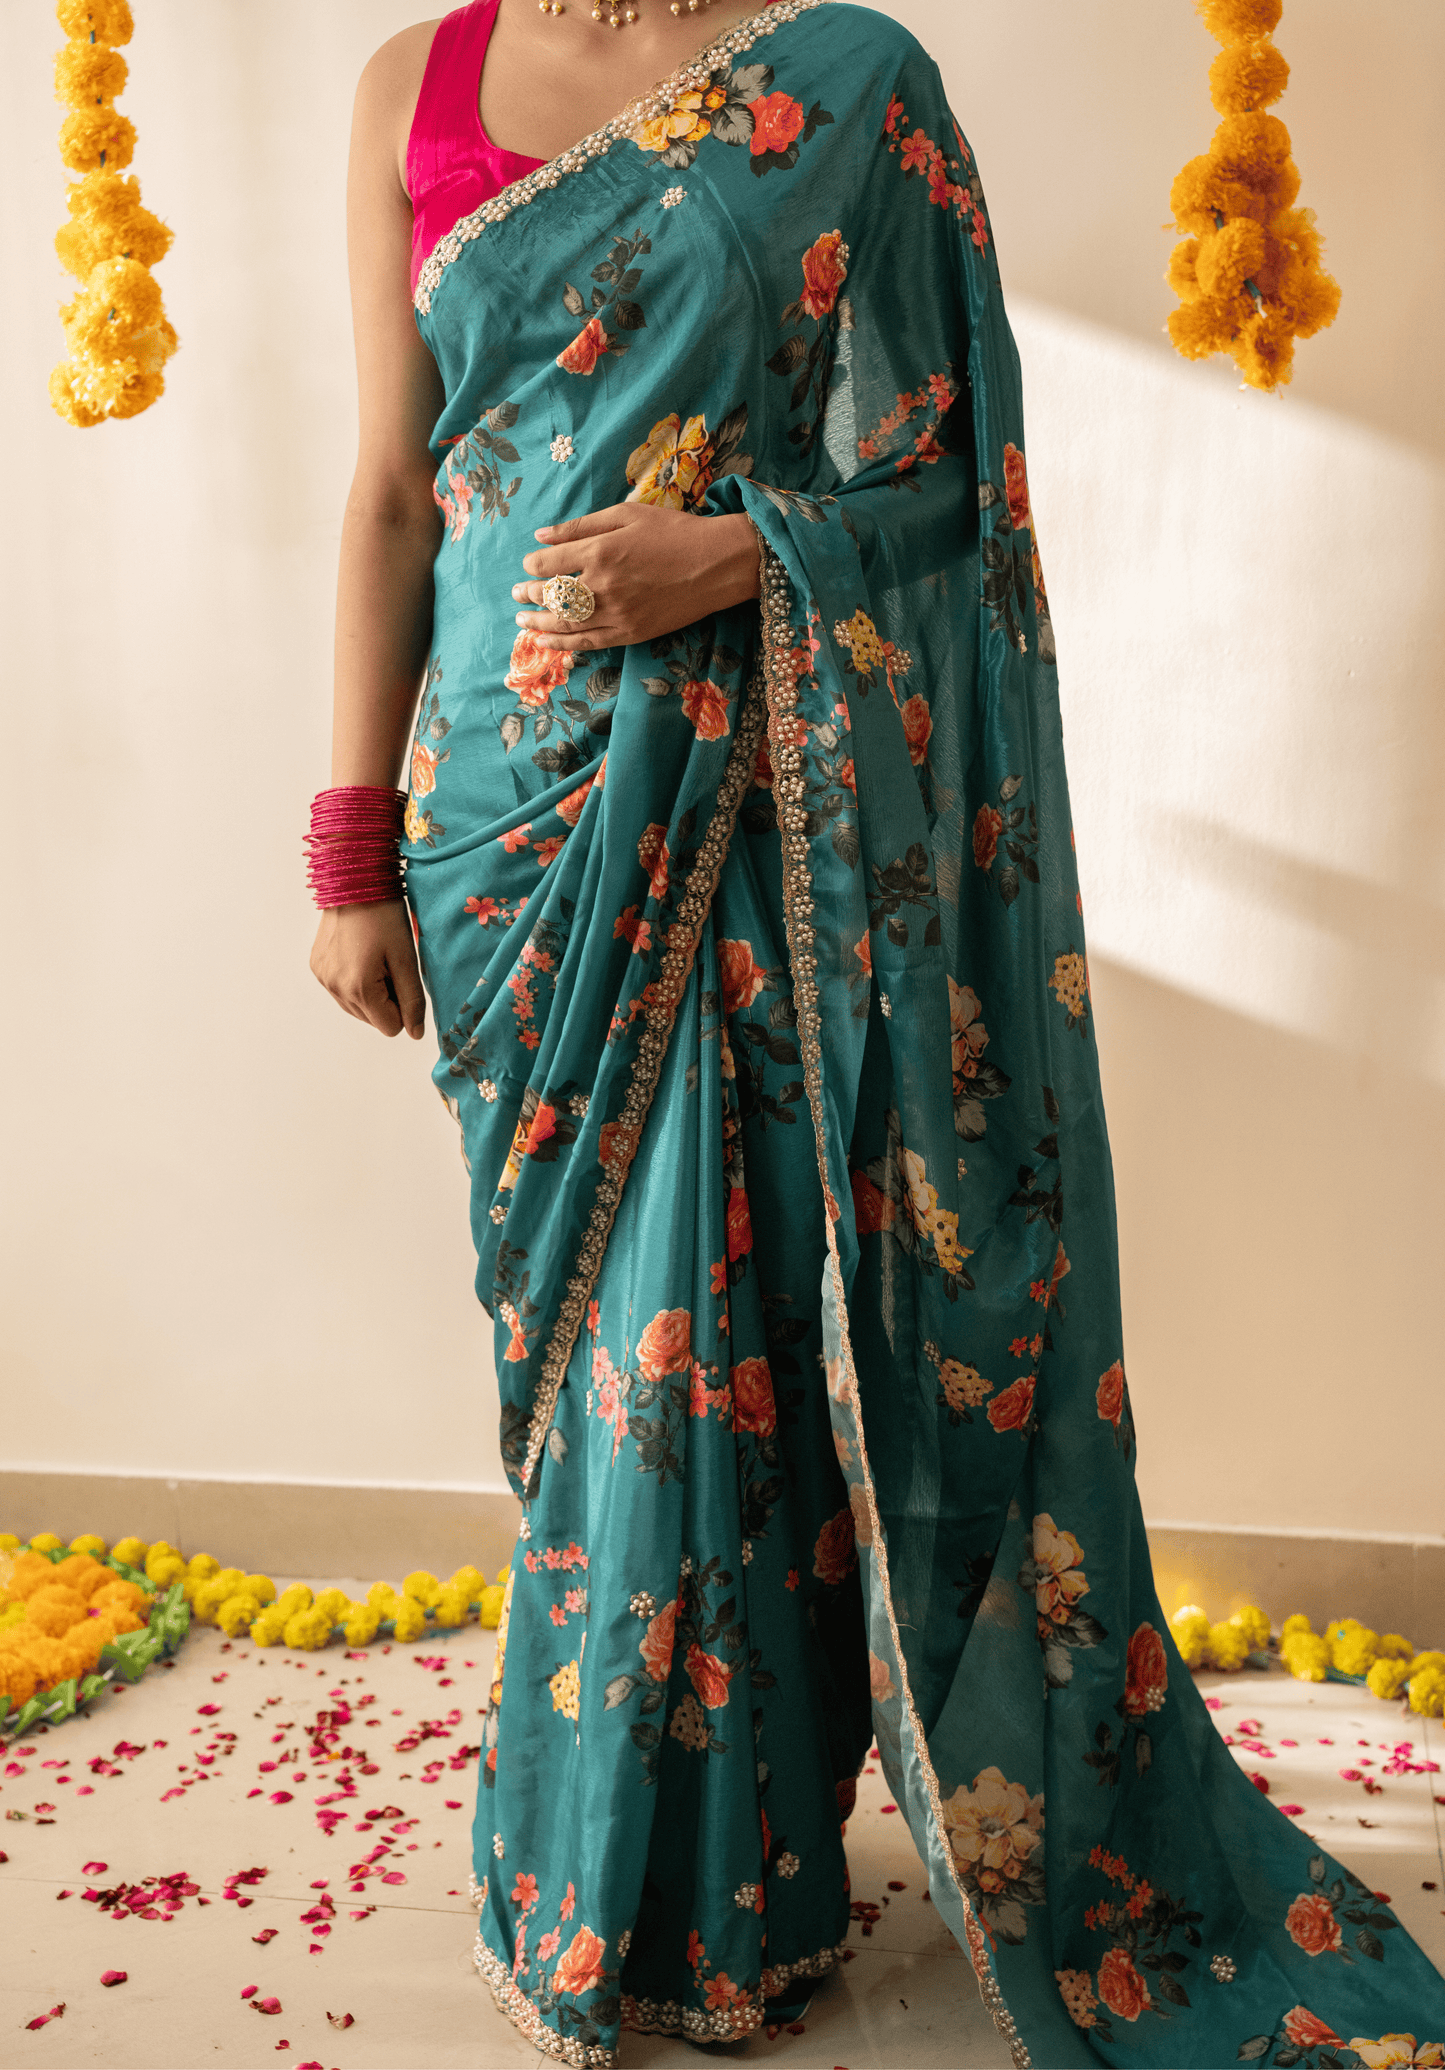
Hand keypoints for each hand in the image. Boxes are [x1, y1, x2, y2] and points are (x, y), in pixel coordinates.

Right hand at [310, 899, 425, 1039]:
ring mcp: (322, 978)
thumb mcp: (406, 958)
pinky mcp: (316, 967)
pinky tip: (360, 954)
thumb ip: (412, 1000)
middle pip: (372, 1019)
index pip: (390, 1027)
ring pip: (356, 1008)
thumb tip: (415, 1033)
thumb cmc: (384, 915)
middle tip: (389, 963)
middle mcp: (334, 988)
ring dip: (372, 991)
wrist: (353, 881)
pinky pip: (341, 990)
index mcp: (358, 989)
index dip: (403, 1006)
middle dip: (387, 998)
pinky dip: (355, 981)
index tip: (402, 975)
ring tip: (375, 957)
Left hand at [512, 502, 759, 654]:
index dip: (533, 565)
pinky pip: (589, 642)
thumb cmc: (673, 532)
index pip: (548, 563)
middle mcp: (603, 586)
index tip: (529, 565)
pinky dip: (564, 643)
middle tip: (516, 592)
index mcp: (600, 553)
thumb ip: (581, 527)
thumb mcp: (626, 515)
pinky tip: (548, 641)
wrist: (715, 564)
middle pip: (552, 595)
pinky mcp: (630, 633)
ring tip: (522, 619)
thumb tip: (542, 536)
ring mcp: (617, 614)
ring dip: (539, 622)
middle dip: (529, 593)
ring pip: (565, 623)